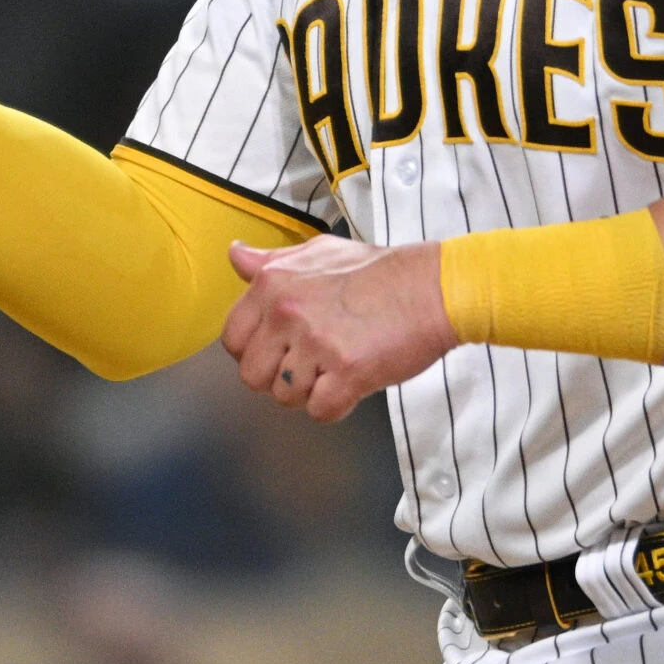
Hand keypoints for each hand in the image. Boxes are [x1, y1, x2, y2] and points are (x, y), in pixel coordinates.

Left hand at [220, 236, 457, 421]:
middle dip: (279, 376)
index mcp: (273, 284)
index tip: (278, 350)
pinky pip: (320, 411)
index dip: (253, 352)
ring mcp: (316, 344)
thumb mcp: (318, 251)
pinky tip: (352, 383)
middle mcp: (287, 313)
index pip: (232, 339)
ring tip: (336, 367)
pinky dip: (336, 405)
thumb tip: (236, 256)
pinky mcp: (346, 373)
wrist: (431, 288)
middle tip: (311, 364)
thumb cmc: (379, 271)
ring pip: (286, 396)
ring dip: (310, 391)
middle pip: (253, 376)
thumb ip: (271, 261)